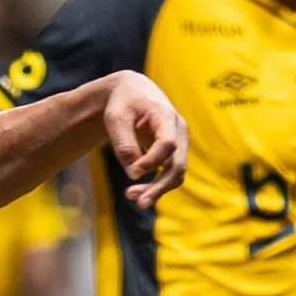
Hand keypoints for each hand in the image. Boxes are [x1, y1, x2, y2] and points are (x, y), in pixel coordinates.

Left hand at [102, 72, 188, 207]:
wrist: (133, 93)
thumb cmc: (123, 103)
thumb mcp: (116, 118)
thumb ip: (123, 143)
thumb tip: (133, 173)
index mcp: (167, 116)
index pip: (168, 144)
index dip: (152, 161)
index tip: (132, 172)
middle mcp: (179, 130)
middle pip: (177, 165)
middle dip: (159, 186)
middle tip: (139, 203)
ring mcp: (179, 143)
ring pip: (176, 174)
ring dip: (157, 189)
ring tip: (133, 199)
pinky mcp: (173, 153)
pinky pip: (170, 174)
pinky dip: (156, 185)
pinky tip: (137, 192)